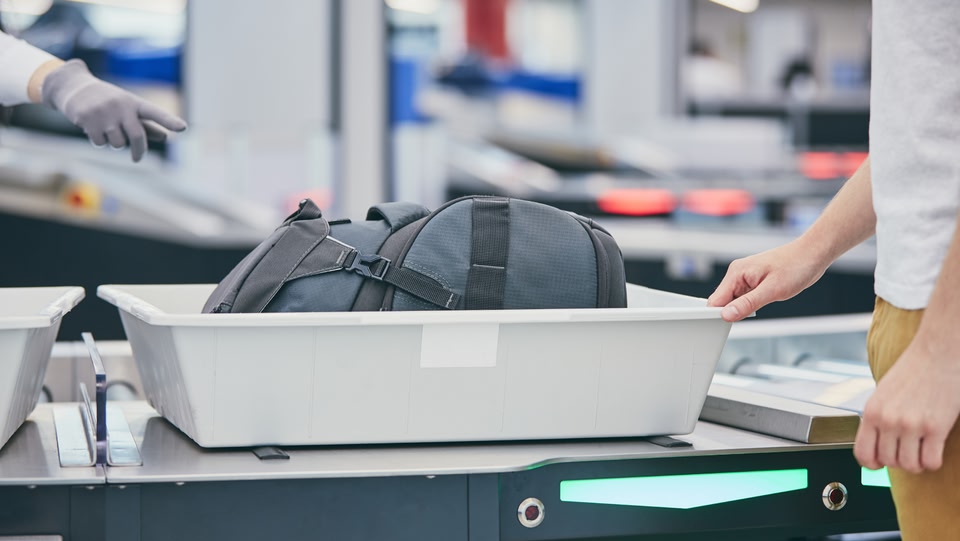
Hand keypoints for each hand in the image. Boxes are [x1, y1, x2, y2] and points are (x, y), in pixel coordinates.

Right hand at [42, 59, 186, 161]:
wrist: (73, 87)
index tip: (183, 128)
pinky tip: (92, 127)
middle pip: (137, 136)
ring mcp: (104, 112)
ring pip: (117, 143)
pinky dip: (98, 141)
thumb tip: (164, 137)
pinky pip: (100, 143)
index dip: (169, 121)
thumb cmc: (108, 100)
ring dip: (114, 143)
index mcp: (133, 102)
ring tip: (106, 128)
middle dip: (139, 151)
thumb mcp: (127, 108)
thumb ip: (145, 123)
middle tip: (137, 158)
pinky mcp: (87, 119)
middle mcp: (121, 106)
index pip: (155, 113)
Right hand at [707, 239, 827, 321]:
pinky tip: (764, 301)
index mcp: (736, 272)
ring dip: (743, 308)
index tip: (728, 325)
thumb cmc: (796, 266)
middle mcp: (737, 273)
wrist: (812, 254)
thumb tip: (726, 315)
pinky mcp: (753, 280)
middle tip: (751, 315)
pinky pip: (743, 297)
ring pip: (733, 300)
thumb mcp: (772, 290)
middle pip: (722, 301)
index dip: (718, 315)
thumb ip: (747, 304)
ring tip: (763, 304)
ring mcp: (745, 277)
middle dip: (731, 313)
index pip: (715, 300)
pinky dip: (750, 304)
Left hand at [854, 341, 959, 472]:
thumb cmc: (912, 370)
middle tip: (908, 451)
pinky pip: (931, 461)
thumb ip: (877, 418)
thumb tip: (876, 443)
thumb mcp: (883, 393)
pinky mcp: (936, 427)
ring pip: (909, 465)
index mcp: (871, 412)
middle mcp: (888, 420)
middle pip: (888, 462)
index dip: (872, 464)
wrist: (937, 352)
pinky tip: (935, 449)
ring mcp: (911, 425)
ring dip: (917, 464)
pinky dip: (933, 462)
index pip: (862, 453)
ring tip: (922, 451)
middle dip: (899, 461)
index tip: (881, 463)